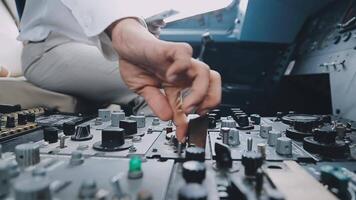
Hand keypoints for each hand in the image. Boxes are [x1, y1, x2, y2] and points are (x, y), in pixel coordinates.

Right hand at [110, 18, 220, 140]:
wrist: (125, 45)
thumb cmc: (137, 63)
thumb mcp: (144, 90)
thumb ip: (157, 103)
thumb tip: (167, 118)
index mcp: (178, 85)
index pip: (193, 105)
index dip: (190, 122)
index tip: (183, 135)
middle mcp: (183, 74)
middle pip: (213, 84)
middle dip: (210, 102)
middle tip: (195, 115)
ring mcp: (180, 62)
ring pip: (205, 73)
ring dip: (199, 93)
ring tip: (185, 105)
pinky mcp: (172, 49)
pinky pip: (186, 55)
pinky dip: (181, 67)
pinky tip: (169, 77)